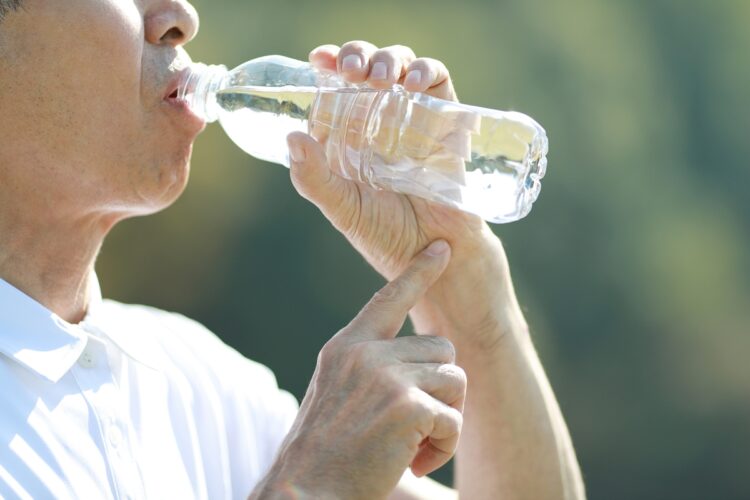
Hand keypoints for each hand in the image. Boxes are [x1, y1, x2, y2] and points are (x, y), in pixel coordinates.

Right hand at [253, 241, 466, 498]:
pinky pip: (453, 419)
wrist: (304, 493)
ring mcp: (385, 375)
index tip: (442, 248)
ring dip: (444, 419)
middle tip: (416, 426)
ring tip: (413, 447)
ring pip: (455, 380)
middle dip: (441, 389)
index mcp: (347, 347)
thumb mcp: (337, 395)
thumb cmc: (324, 455)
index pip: (388, 298)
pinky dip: (443, 447)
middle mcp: (365, 352)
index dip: (419, 273)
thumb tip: (425, 359)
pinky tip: (413, 464)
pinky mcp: (406, 406)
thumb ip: (370, 368)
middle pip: (442, 349)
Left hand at [287, 41, 519, 351]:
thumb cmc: (388, 235)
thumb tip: (293, 136)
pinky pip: (437, 82)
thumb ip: (314, 180)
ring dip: (388, 60)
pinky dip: (425, 71)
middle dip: (356, 56)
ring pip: (399, 67)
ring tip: (379, 78)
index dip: (327, 65)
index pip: (334, 88)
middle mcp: (379, 122)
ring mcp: (413, 119)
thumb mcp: (343, 209)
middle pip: (366, 69)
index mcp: (348, 136)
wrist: (438, 256)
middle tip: (350, 70)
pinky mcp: (445, 121)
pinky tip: (412, 83)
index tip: (318, 59)